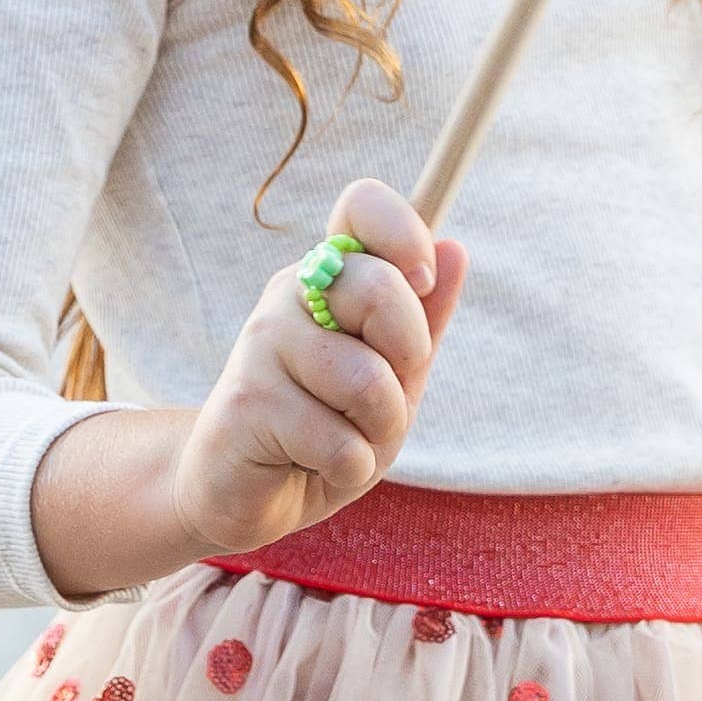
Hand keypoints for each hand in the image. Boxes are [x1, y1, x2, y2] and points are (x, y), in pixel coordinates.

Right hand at [167, 180, 464, 561]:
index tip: (422, 279)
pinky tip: (309, 464)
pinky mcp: (246, 402)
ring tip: (342, 439)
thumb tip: (455, 250)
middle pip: (379, 288)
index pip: (362, 206)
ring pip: (366, 381)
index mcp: (329, 276)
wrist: (247, 494)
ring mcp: (261, 343)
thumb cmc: (326, 428)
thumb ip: (422, 322)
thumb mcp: (392, 378)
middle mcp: (290, 295)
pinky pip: (339, 442)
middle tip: (380, 395)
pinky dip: (347, 467)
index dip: (405, 233)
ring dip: (377, 431)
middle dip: (408, 358)